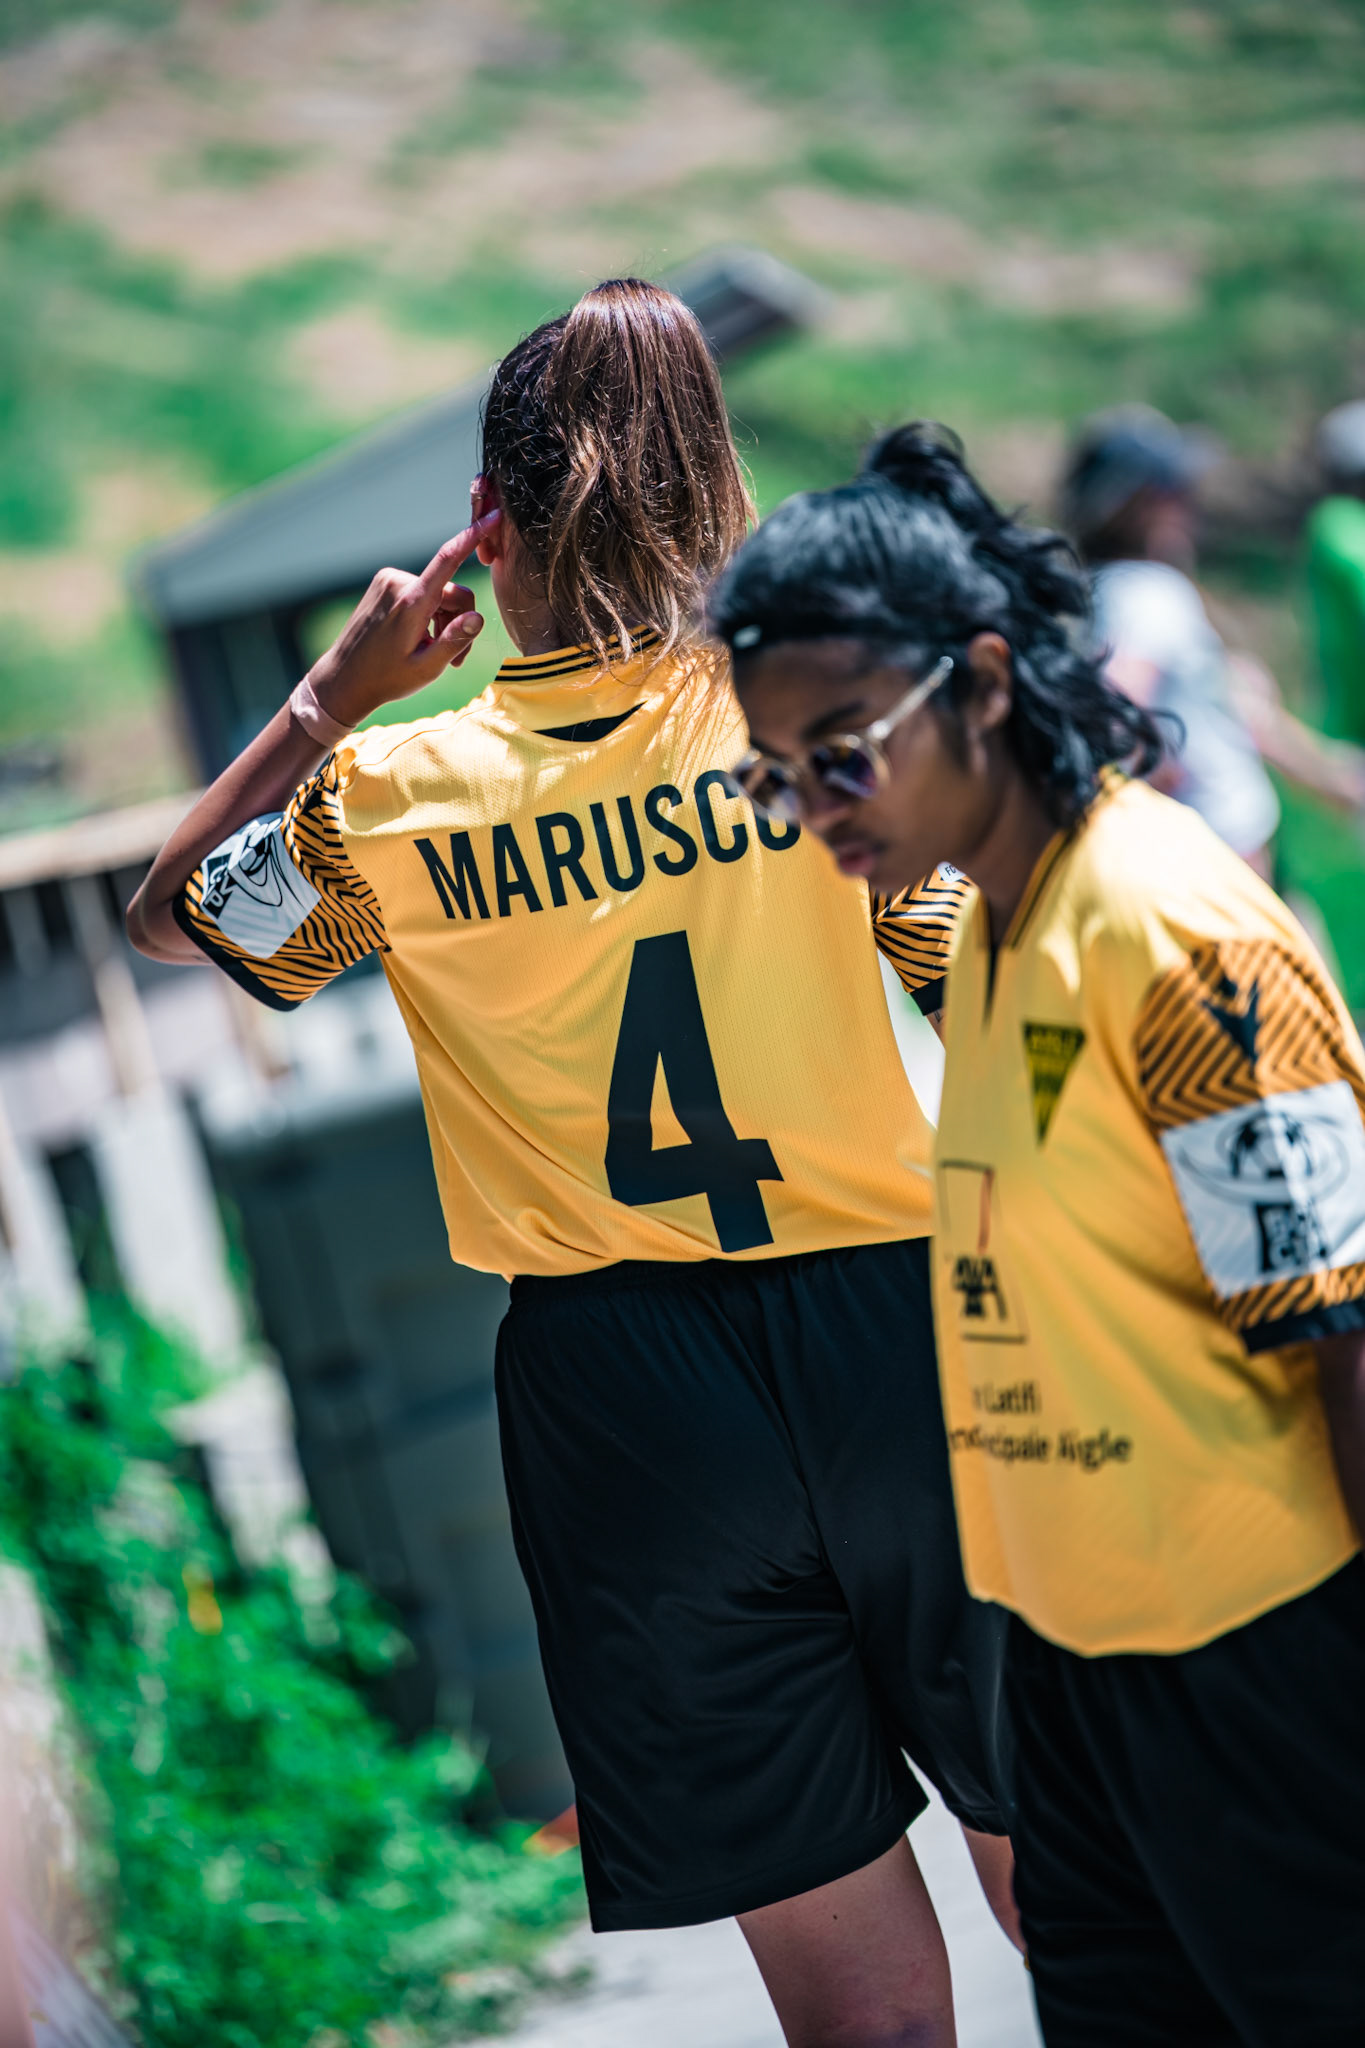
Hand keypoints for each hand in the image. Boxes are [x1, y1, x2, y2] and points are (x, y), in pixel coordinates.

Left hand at [306, 509, 499, 727]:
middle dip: (458, 622)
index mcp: (410, 603)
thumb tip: (478, 617)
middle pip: (451, 591)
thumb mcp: (426, 668)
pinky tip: (418, 639)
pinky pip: (421, 593)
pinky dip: (427, 614)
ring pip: (438, 594)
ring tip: (432, 652)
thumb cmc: (386, 679)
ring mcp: (388, 581)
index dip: (473, 536)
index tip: (492, 516)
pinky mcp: (384, 584)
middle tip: (455, 659)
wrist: (343, 679)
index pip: (448, 559)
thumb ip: (455, 641)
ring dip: (443, 621)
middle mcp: (398, 583)